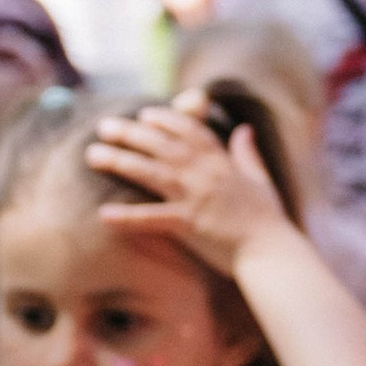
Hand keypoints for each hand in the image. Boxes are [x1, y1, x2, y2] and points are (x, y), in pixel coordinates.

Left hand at [88, 92, 294, 279]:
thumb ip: (248, 153)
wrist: (273, 250)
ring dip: (120, 161)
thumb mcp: (260, 178)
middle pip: (163, 145)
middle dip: (131, 133)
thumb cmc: (269, 219)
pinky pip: (153, 218)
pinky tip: (104, 214)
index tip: (144, 114)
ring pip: (152, 172)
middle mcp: (206, 174)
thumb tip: (244, 130)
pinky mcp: (189, 225)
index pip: (190, 131)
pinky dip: (128, 217)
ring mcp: (196, 198)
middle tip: (103, 126)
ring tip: (92, 155)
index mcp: (222, 163)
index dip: (166, 119)